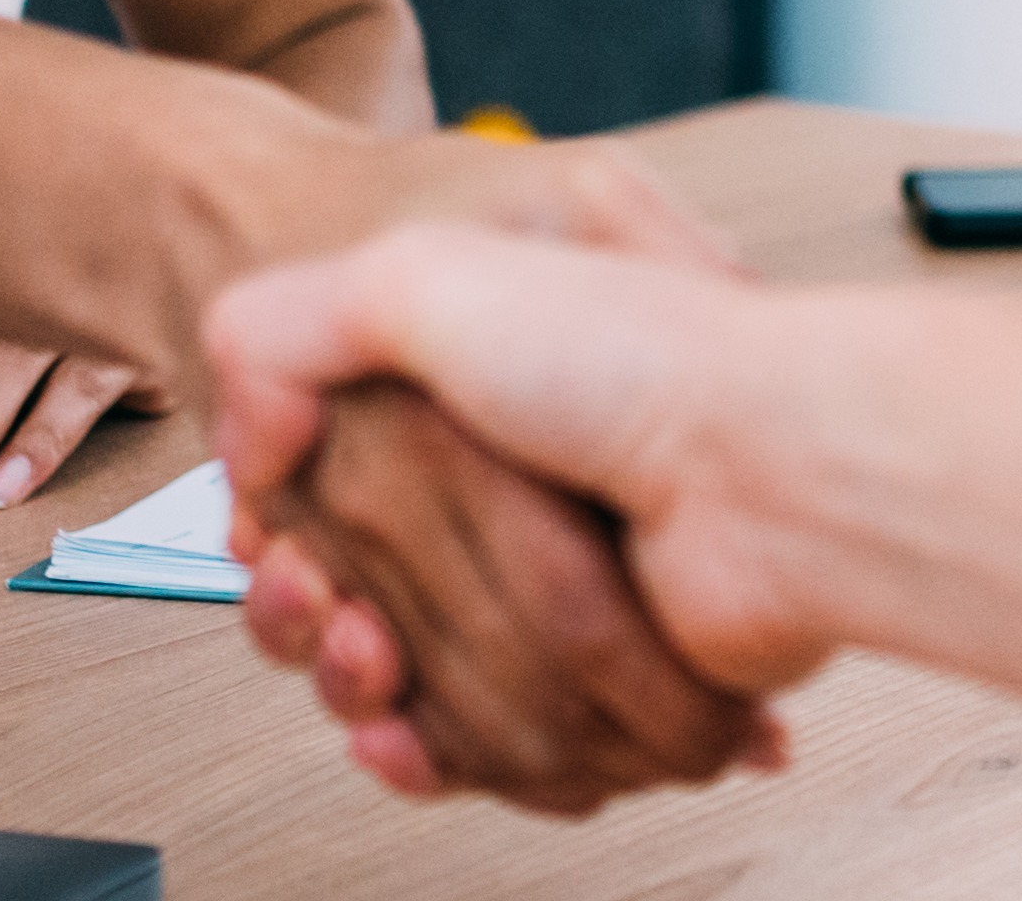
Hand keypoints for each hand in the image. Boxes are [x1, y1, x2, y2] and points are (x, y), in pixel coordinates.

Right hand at [211, 228, 845, 804]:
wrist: (774, 462)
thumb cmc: (638, 353)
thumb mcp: (424, 273)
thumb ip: (295, 324)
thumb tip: (247, 441)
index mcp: (469, 392)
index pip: (329, 482)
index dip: (282, 514)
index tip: (264, 525)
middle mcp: (516, 485)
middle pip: (358, 584)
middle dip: (312, 601)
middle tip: (308, 588)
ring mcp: (558, 581)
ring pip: (407, 671)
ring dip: (358, 680)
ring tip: (358, 652)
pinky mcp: (598, 674)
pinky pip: (481, 739)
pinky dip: (432, 749)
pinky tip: (399, 729)